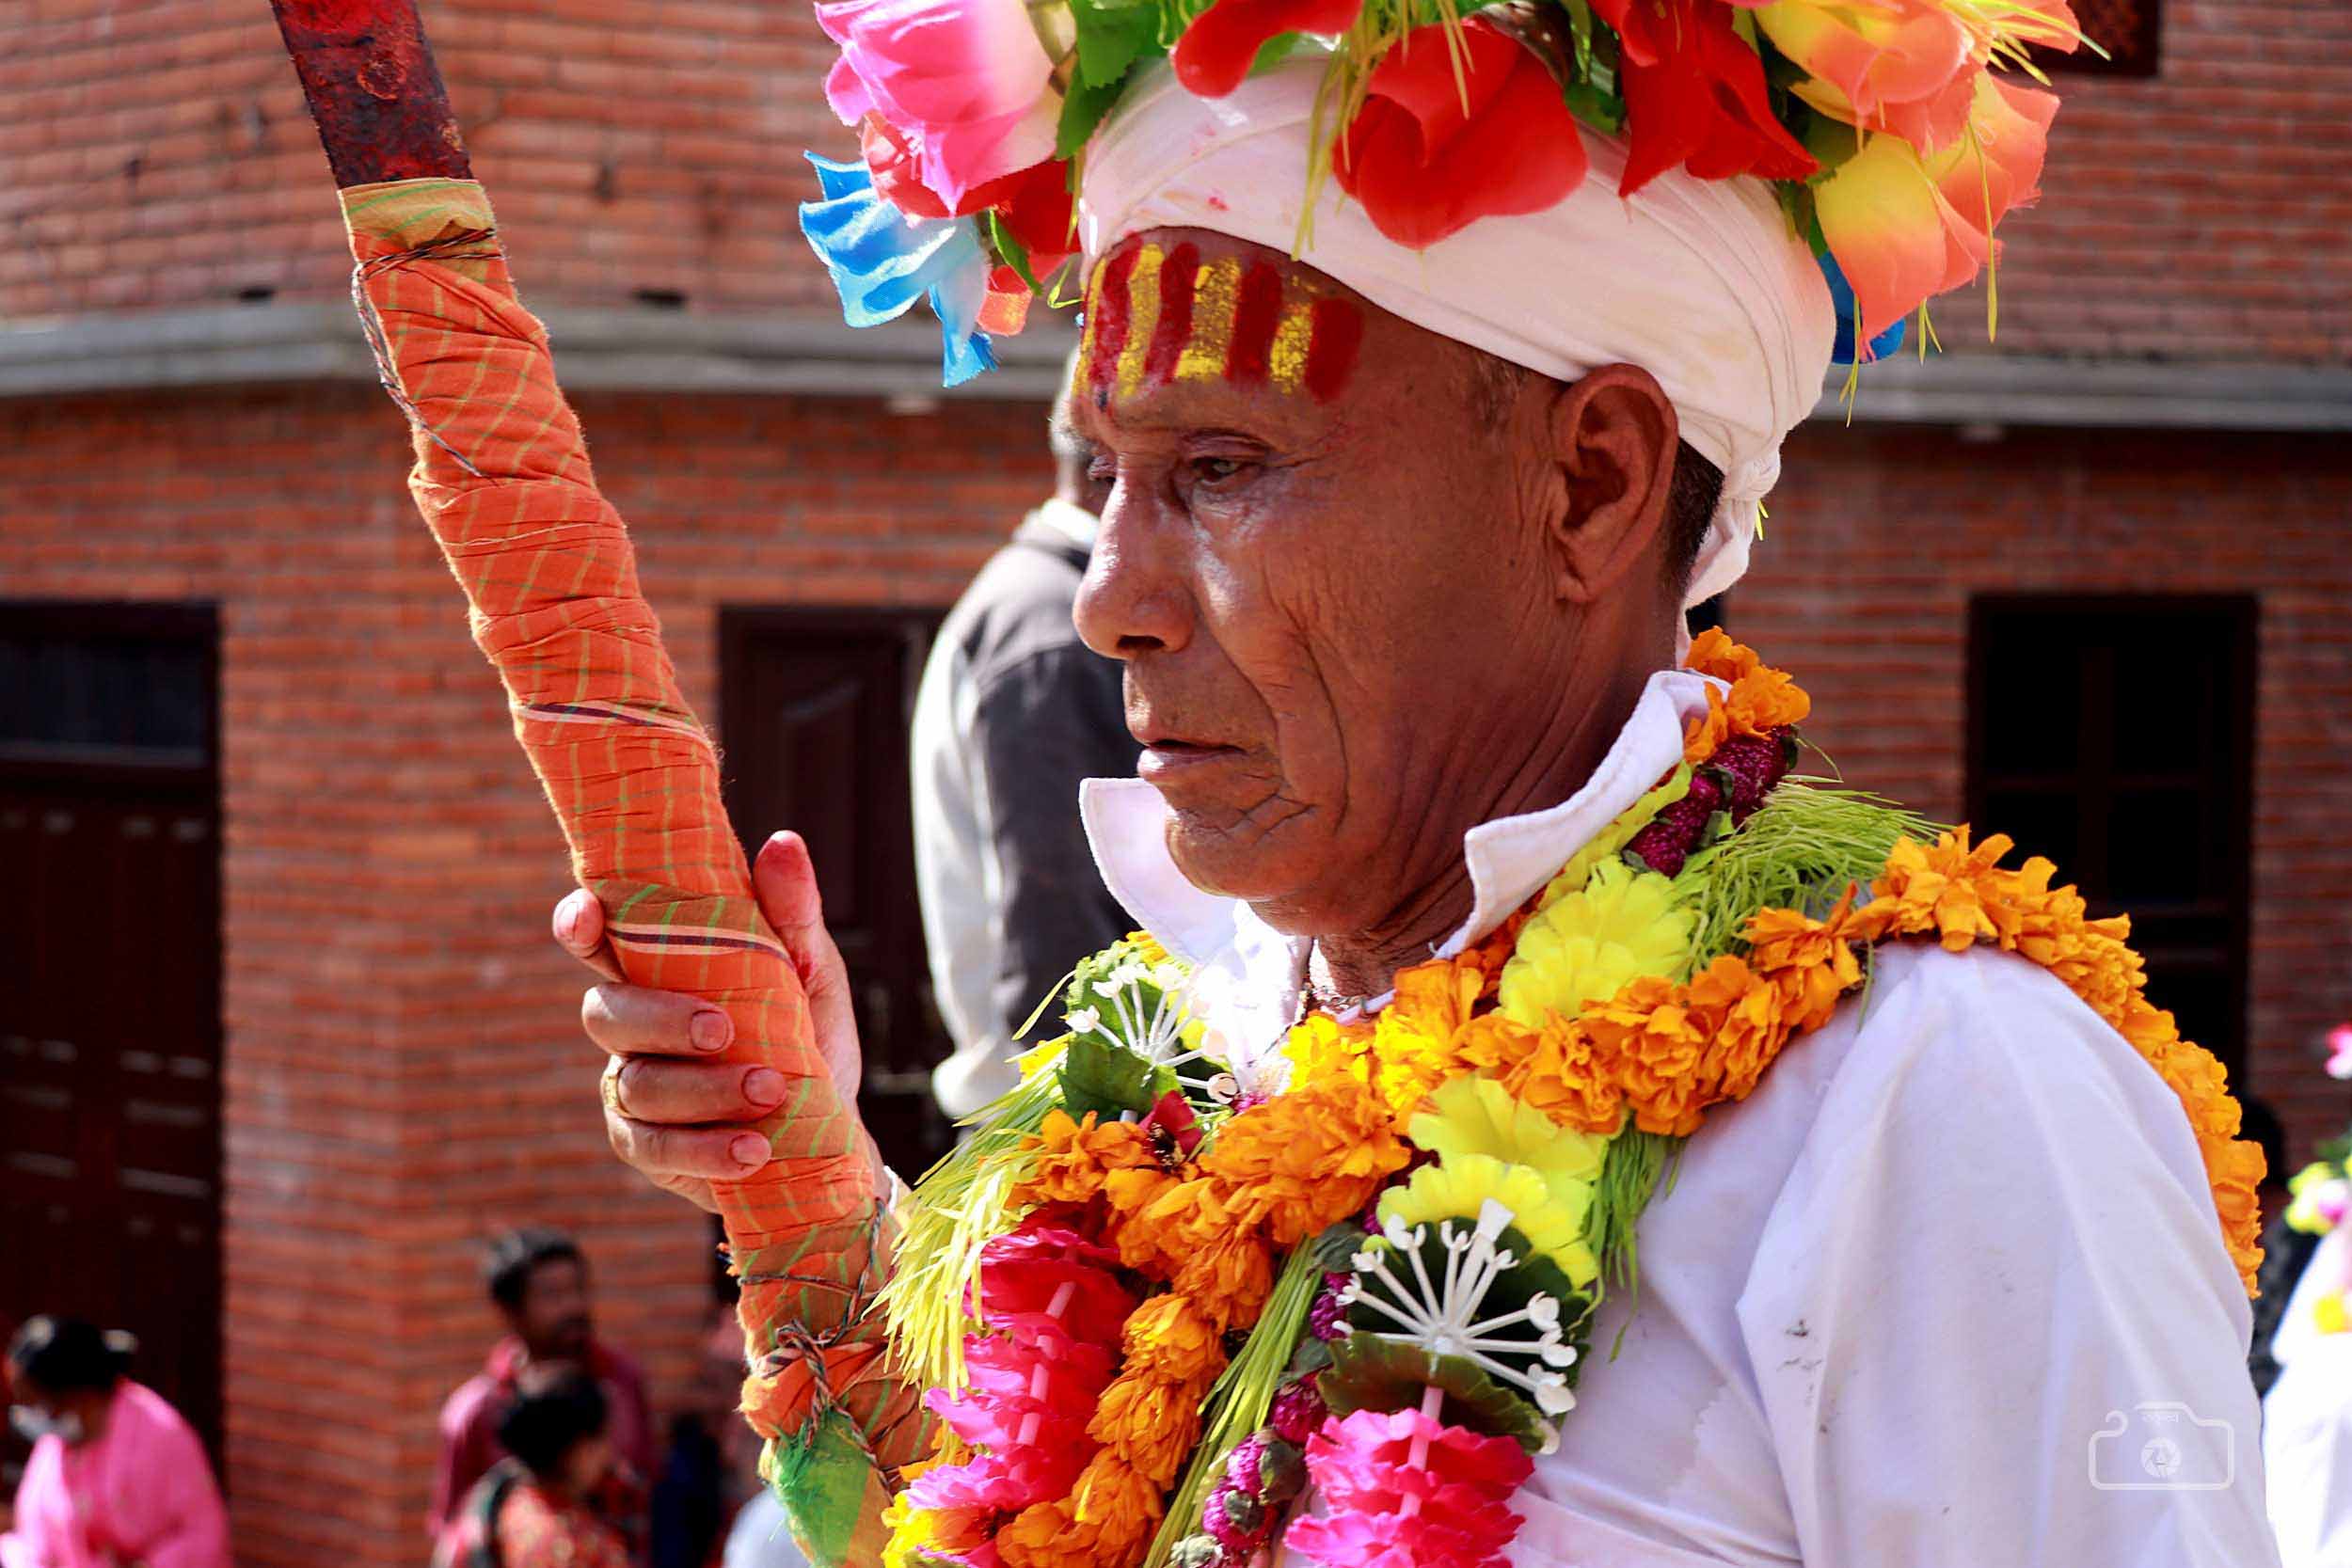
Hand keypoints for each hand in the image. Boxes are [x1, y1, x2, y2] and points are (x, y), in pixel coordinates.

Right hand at [556, 831, 868, 1213]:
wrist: (826, 1129)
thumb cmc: (806, 1035)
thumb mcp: (810, 970)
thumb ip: (792, 914)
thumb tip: (783, 843)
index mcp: (658, 970)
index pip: (599, 939)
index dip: (579, 924)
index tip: (586, 914)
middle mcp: (632, 1026)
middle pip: (605, 1014)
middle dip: (661, 1020)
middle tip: (722, 1029)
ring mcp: (633, 1088)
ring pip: (638, 1085)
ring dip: (704, 1089)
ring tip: (770, 1089)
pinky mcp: (647, 1147)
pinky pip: (654, 1149)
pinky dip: (704, 1149)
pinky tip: (752, 1148)